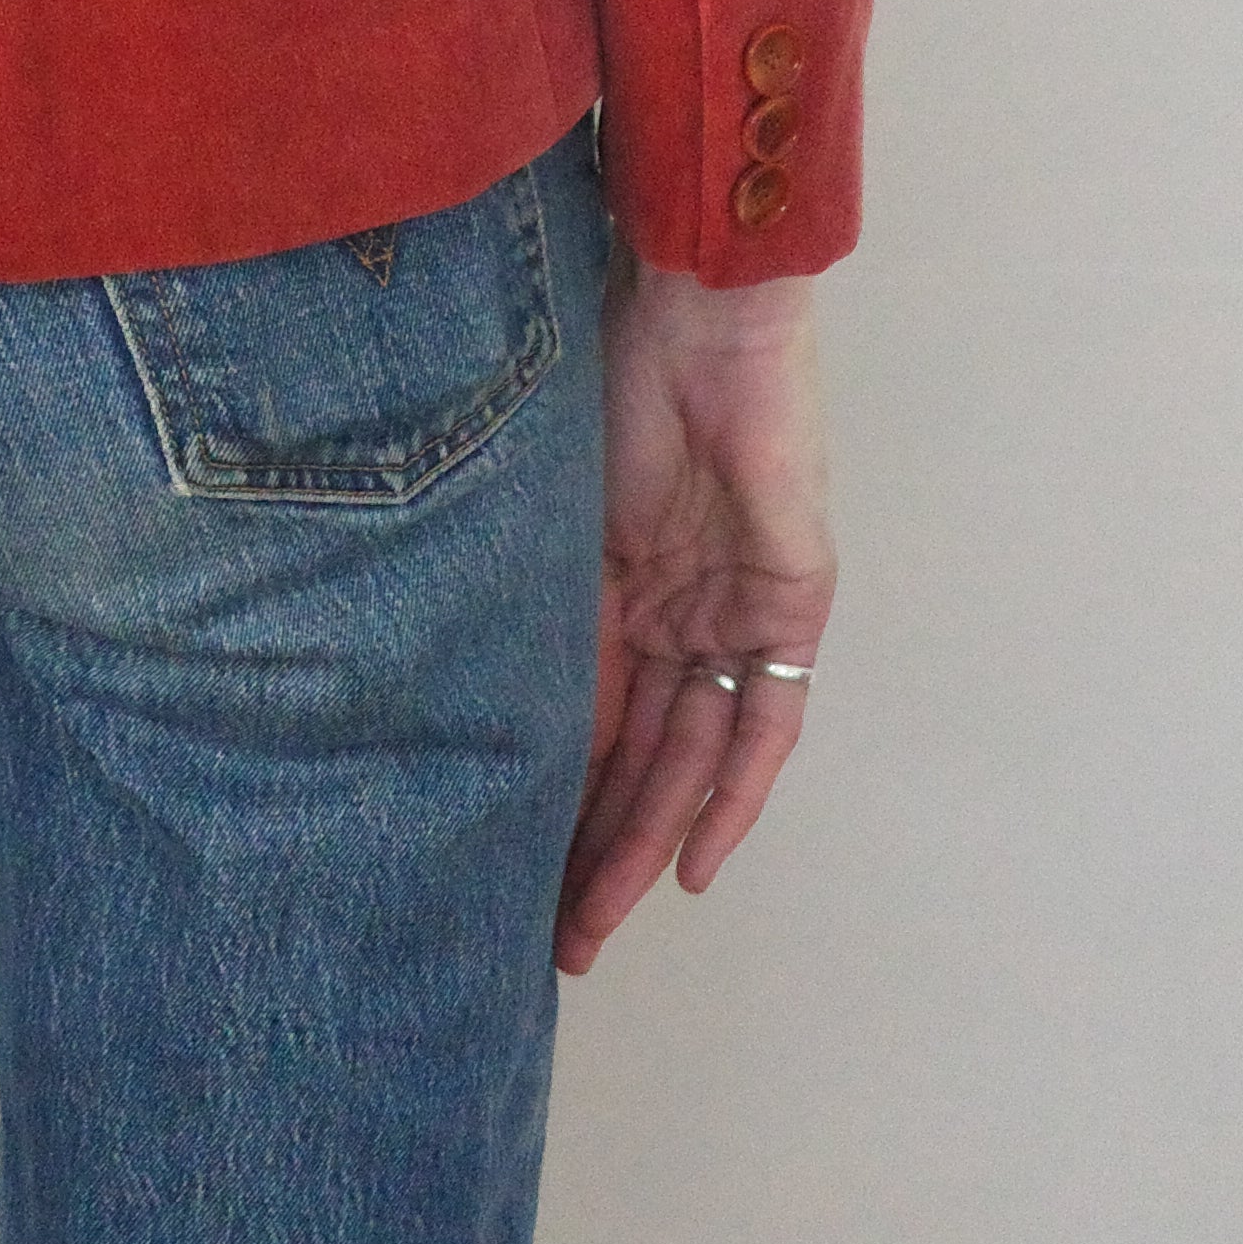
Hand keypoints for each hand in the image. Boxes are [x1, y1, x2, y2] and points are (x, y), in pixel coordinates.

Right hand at [557, 241, 835, 971]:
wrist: (696, 301)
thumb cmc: (603, 368)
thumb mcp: (546, 512)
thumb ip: (529, 606)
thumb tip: (450, 699)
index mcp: (614, 585)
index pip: (588, 726)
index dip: (554, 806)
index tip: (508, 882)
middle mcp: (677, 610)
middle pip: (642, 761)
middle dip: (596, 855)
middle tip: (556, 942)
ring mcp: (735, 608)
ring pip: (695, 757)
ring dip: (652, 843)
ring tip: (602, 921)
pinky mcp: (792, 599)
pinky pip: (766, 719)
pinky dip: (735, 795)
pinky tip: (696, 865)